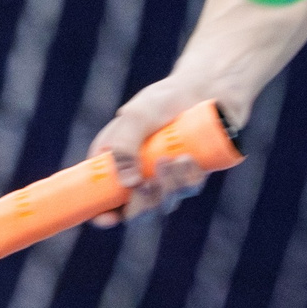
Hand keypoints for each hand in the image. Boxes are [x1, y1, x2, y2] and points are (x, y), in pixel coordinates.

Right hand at [88, 76, 223, 225]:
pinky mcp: (189, 176)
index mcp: (114, 161)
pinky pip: (187, 190)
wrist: (206, 89)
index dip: (102, 214)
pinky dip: (188, 178)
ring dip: (167, 186)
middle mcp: (137, 173)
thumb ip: (124, 145)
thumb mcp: (137, 116)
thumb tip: (129, 184)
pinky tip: (190, 158)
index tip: (108, 218)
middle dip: (141, 204)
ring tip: (175, 158)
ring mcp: (164, 177)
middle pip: (133, 210)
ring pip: (163, 203)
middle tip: (149, 183)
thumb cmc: (165, 98)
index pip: (100, 198)